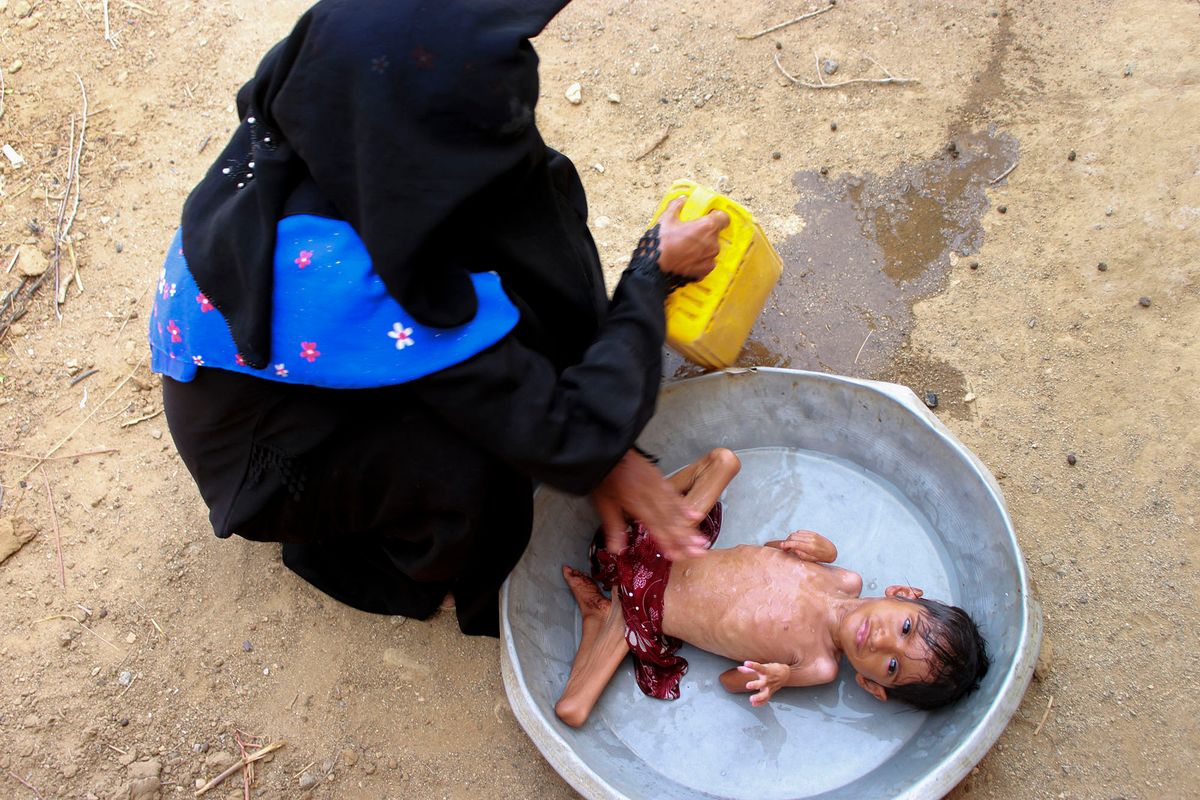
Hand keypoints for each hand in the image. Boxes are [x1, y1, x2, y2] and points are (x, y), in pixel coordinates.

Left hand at [590, 450, 708, 558]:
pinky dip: (685, 506)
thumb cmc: (604, 476)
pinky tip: (693, 514)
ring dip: (689, 526)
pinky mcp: (659, 478)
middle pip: (671, 521)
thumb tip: (617, 550)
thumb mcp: (603, 504)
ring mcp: (657, 486)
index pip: (656, 527)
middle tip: (699, 552)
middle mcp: (651, 496)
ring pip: (676, 509)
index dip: (667, 543)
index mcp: (637, 504)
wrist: (608, 449)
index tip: (677, 556)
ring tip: (701, 539)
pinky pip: (674, 494)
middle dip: (685, 538)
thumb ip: (613, 528)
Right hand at [655, 196, 729, 280]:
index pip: (724, 218)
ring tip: (685, 248)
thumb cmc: (660, 243)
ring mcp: (710, 259)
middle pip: (714, 234)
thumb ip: (676, 205)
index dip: (716, 216)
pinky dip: (698, 261)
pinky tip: (685, 260)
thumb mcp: (666, 219)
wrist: (654, 269)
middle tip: (689, 234)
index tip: (708, 217)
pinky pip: (705, 262)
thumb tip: (682, 200)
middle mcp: (713, 243)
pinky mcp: (705, 272)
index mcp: (707, 227)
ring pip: (710, 249)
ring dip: (701, 247)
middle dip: (704, 233)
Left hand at [737, 661, 789, 706]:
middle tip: (748, 685)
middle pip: (762, 683)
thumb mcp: (763, 667)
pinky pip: (766, 699)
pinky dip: (760, 703)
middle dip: (755, 685)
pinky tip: (754, 704)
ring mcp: (770, 687)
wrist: (785, 675)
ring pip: (765, 694)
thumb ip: (750, 669)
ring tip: (751, 699)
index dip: (753, 665)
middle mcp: (768, 680)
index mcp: (766, 671)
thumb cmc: (772, 670)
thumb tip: (739, 668)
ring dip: (758, 697)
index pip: (759, 667)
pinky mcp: (771, 693)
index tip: (747, 663)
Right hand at [771, 530, 836, 562]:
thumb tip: (793, 549)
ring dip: (790, 538)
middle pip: (793, 537)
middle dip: (787, 541)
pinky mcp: (813, 532)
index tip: (781, 547)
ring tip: (790, 544)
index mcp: (810, 548)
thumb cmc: (821, 558)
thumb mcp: (811, 560)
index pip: (795, 543)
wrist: (832, 551)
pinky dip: (796, 535)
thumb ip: (801, 554)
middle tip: (785, 548)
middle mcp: (811, 539)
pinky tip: (796, 540)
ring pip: (796, 533)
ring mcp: (812, 535)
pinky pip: (800, 532)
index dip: (786, 544)